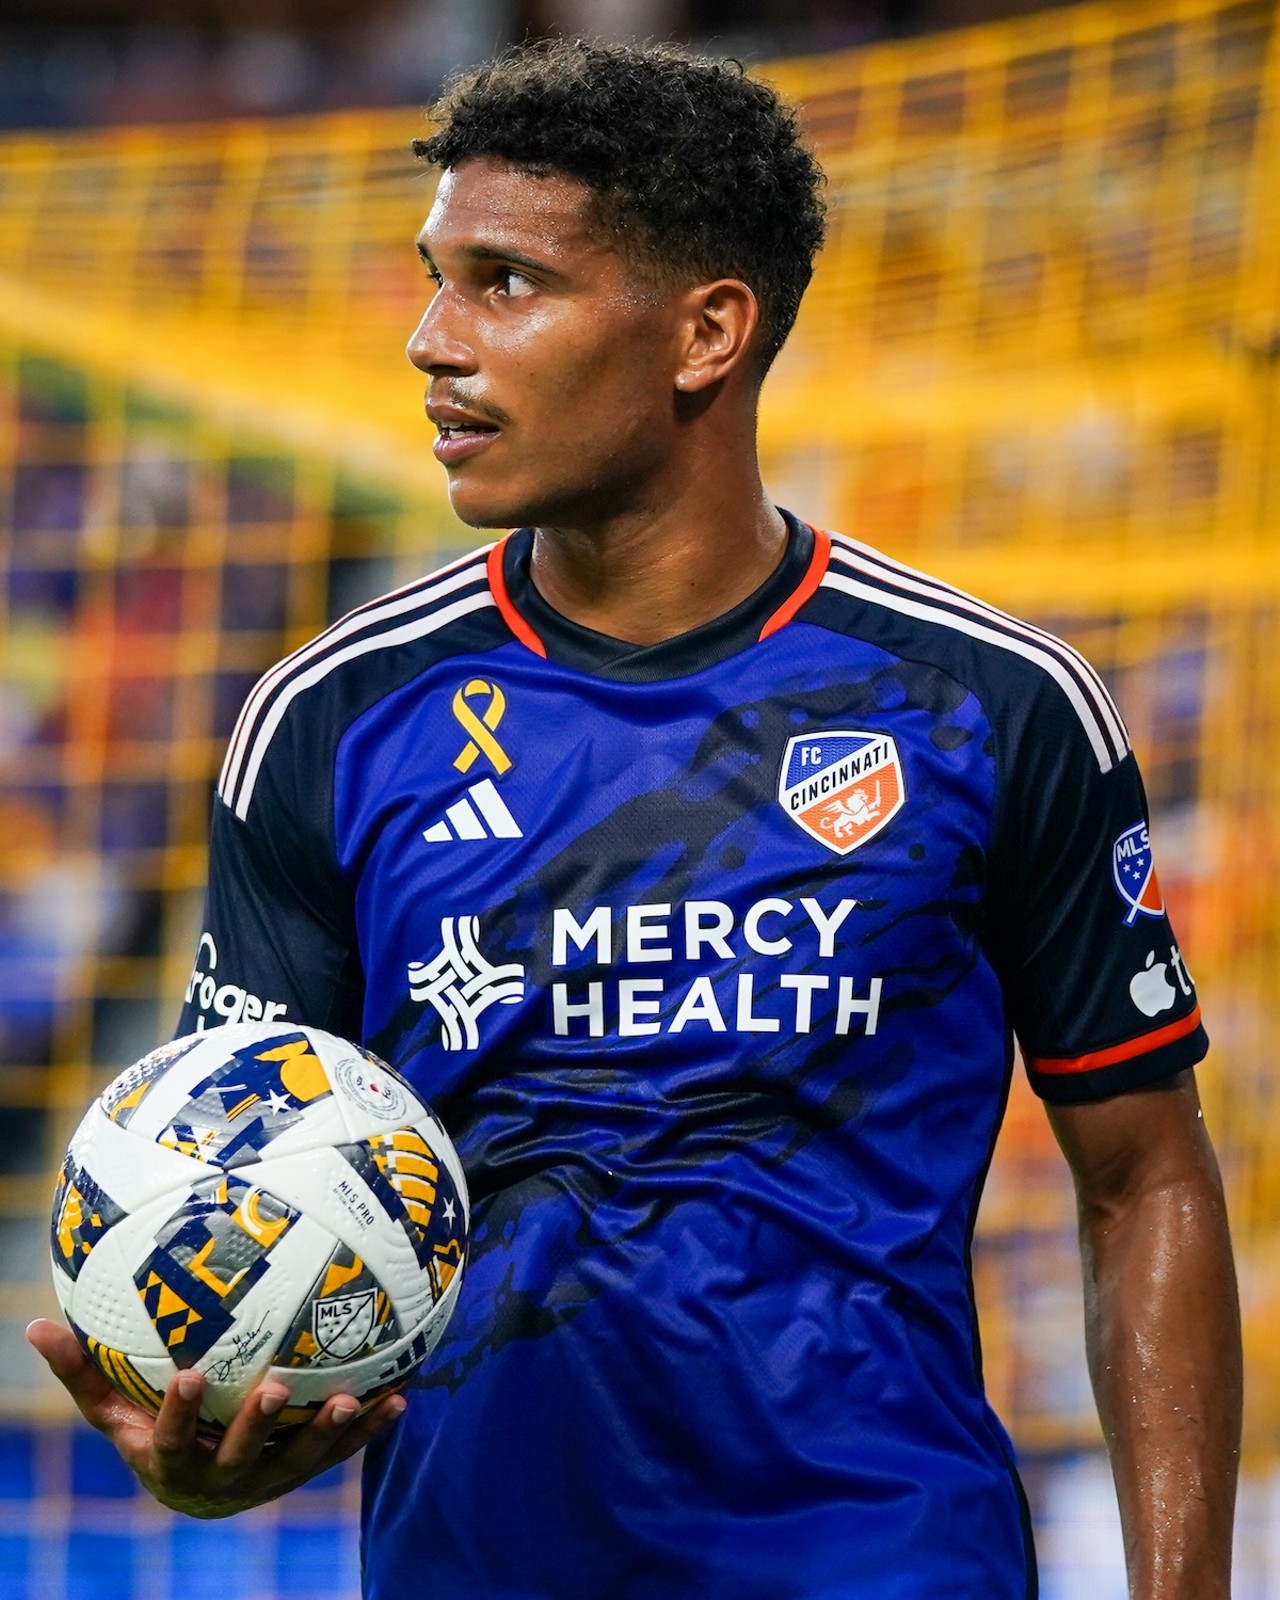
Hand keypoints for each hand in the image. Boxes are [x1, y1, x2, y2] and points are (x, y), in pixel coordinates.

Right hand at [27, 1317, 405, 1518]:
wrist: (197, 1489)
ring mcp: (266, 1481)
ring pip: (297, 1462)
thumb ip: (81, 1373)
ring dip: (324, 1433)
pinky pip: (339, 1455)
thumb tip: (34, 1324)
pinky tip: (399, 1399)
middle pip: (240, 1457)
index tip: (190, 1374)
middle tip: (273, 1387)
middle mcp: (221, 1480)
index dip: (180, 1414)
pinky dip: (368, 1430)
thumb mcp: (114, 1411)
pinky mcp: (302, 1474)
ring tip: (347, 1399)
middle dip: (256, 1426)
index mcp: (171, 1463)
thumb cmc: (150, 1433)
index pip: (170, 1442)